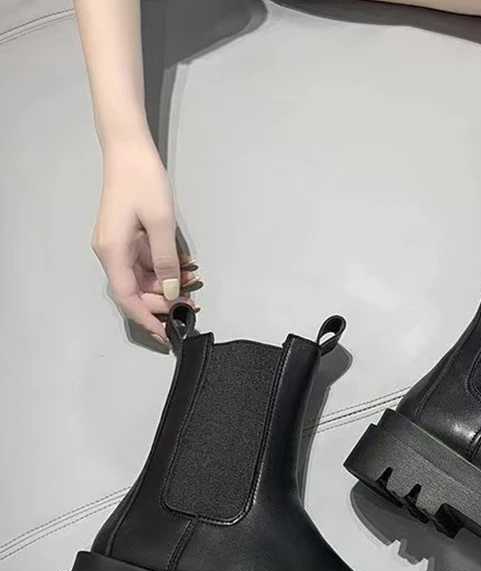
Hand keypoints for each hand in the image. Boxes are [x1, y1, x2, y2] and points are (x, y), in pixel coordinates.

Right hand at [92, 139, 196, 343]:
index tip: (166, 334)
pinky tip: (186, 268)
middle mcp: (110, 253)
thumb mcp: (161, 224)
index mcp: (112, 253)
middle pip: (135, 291)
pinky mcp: (127, 237)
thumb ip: (166, 262)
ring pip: (142, 278)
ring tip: (194, 285)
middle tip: (191, 306)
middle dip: (162, 302)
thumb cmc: (142, 181)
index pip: (127, 298)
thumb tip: (171, 292)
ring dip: (167, 285)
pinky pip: (145, 263)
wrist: (128, 149)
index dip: (147, 319)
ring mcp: (118, 245)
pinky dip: (165, 269)